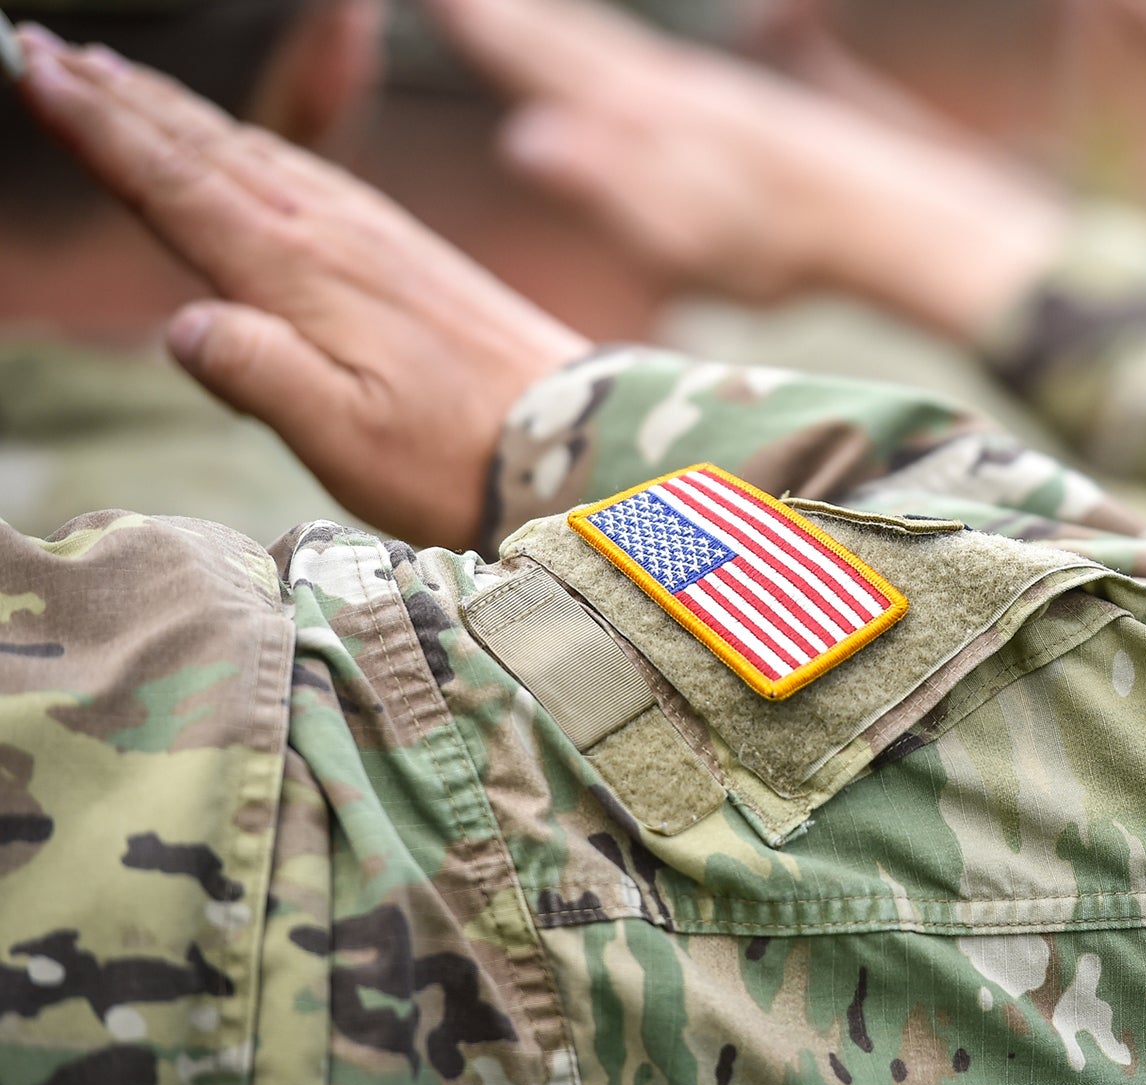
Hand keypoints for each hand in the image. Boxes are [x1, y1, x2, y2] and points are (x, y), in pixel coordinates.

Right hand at [13, 27, 589, 548]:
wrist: (576, 441)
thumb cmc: (456, 457)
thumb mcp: (346, 438)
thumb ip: (262, 377)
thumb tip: (182, 325)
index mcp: (301, 273)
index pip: (175, 184)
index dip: (98, 129)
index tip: (32, 73)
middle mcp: (334, 235)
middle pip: (204, 148)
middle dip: (119, 99)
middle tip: (41, 49)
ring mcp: (374, 235)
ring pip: (253, 150)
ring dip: (176, 111)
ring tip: (113, 76)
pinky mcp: (405, 250)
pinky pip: (308, 171)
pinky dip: (250, 143)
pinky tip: (240, 144)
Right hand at [427, 0, 1063, 341]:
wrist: (887, 219)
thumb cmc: (781, 245)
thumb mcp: (681, 237)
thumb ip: (605, 185)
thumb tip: (524, 137)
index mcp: (643, 118)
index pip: (547, 62)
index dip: (490, 34)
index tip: (439, 1)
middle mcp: (674, 91)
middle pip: (581, 41)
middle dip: (519, 18)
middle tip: (466, 0)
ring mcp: (717, 96)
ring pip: (625, 50)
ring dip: (573, 31)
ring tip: (536, 19)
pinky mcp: (752, 114)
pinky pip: (666, 70)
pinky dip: (631, 57)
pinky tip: (643, 73)